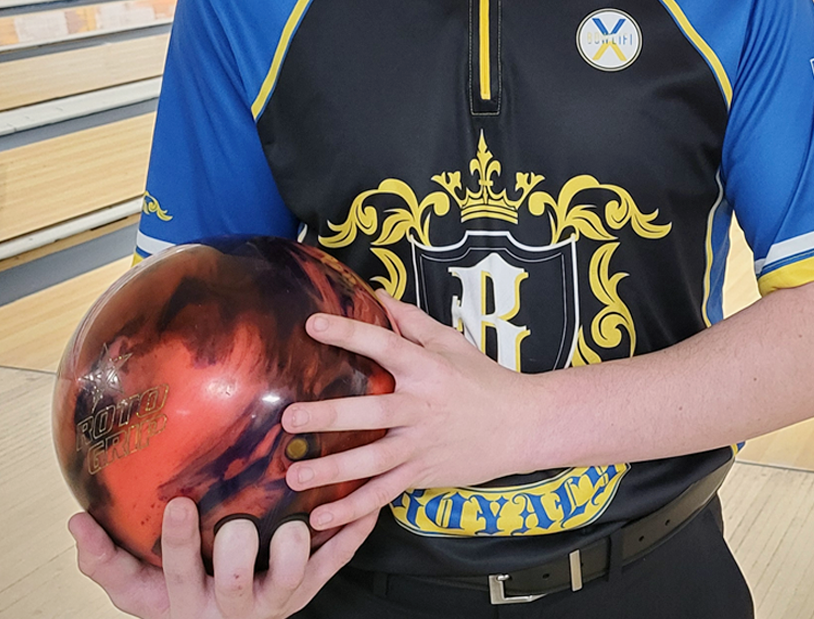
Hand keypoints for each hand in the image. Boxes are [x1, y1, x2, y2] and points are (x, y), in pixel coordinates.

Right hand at [69, 497, 376, 618]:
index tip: (179, 504)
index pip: (177, 573)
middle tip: (236, 522)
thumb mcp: (135, 587)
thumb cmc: (177, 595)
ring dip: (294, 548)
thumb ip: (103, 558)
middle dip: (235, 550)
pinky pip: (335, 563)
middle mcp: (232, 606)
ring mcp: (276, 599)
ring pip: (290, 579)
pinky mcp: (309, 589)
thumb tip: (77, 521)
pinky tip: (365, 506)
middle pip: (234, 582)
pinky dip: (351, 535)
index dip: (178, 542)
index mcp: (187, 600)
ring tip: (295, 520)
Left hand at [280, 293, 533, 530]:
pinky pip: (384, 494)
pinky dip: (354, 510)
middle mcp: (422, 408)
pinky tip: (321, 519)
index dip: (351, 333)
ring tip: (294, 476)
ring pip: (373, 461)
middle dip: (330, 417)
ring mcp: (421, 445)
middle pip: (372, 412)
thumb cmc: (485, 381)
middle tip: (291, 418)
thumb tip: (377, 294)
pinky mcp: (422, 473)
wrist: (522, 425)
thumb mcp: (453, 343)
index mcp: (428, 370)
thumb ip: (412, 322)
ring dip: (332, 470)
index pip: (386, 346)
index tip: (313, 324)